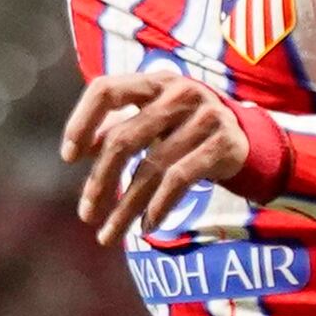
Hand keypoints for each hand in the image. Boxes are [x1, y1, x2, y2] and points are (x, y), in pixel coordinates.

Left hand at [63, 69, 251, 253]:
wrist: (247, 139)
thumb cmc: (185, 129)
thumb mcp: (152, 122)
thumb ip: (118, 129)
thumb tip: (78, 151)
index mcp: (154, 81)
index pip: (105, 89)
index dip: (81, 122)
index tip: (68, 158)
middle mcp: (179, 92)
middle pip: (124, 138)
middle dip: (101, 181)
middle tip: (86, 215)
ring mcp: (204, 116)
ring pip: (151, 167)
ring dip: (126, 207)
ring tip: (108, 234)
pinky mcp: (223, 143)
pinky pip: (180, 180)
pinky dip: (159, 206)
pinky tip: (146, 226)